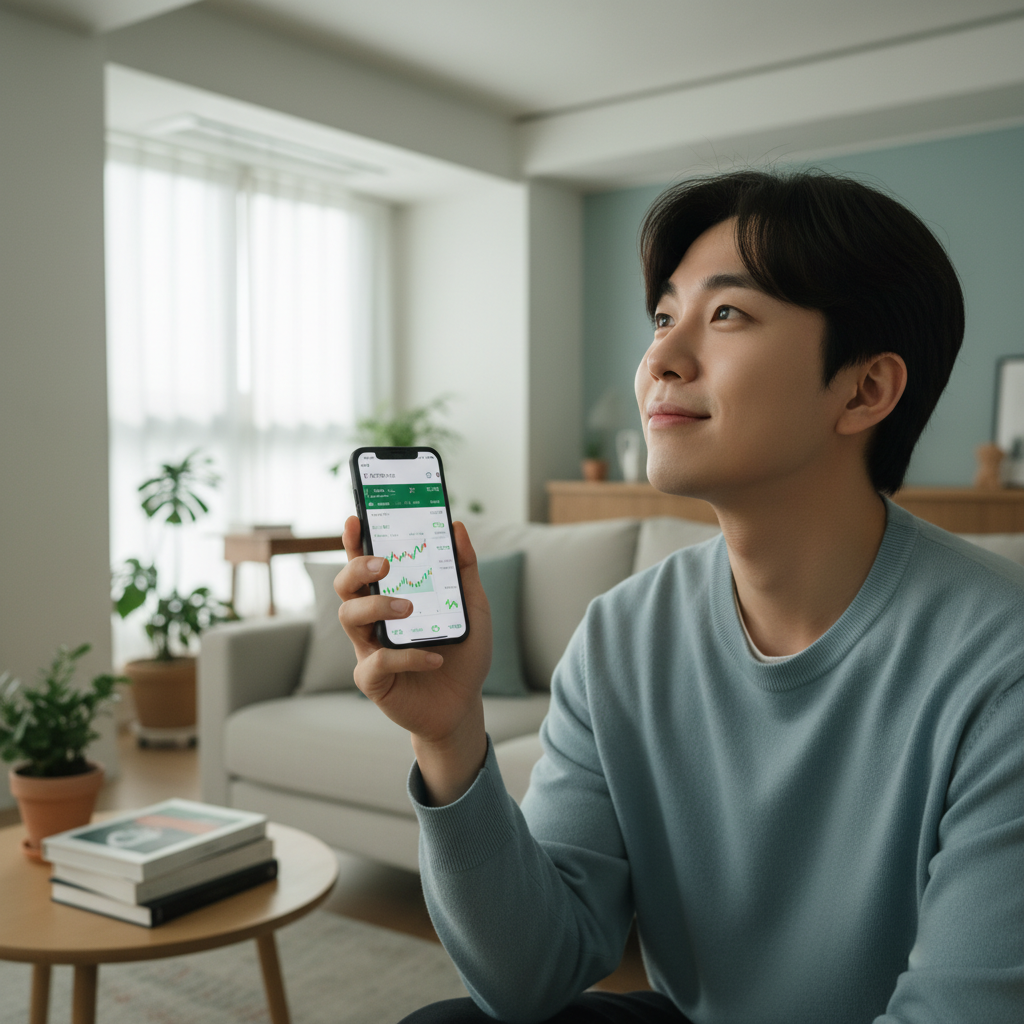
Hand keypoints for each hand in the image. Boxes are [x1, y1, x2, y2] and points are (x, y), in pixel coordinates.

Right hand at [335, 516, 491, 802]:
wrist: (464, 705)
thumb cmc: (463, 653)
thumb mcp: (472, 607)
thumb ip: (464, 569)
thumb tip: (456, 527)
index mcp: (389, 597)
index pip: (364, 564)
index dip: (353, 541)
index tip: (355, 518)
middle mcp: (372, 620)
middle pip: (345, 586)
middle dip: (357, 568)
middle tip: (384, 564)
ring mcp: (368, 649)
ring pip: (350, 617)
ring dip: (377, 606)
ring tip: (409, 608)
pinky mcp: (373, 680)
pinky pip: (378, 662)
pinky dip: (408, 656)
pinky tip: (435, 657)